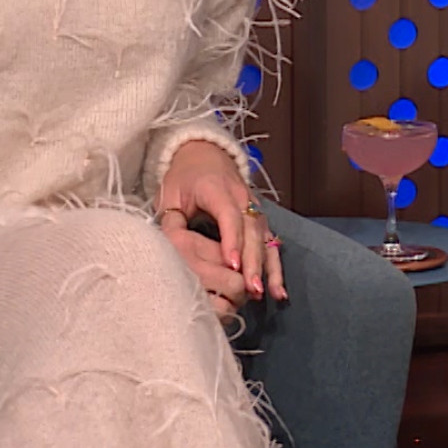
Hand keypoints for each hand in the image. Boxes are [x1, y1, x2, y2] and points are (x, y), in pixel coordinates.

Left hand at [158, 140, 287, 302]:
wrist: (203, 154)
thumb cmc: (184, 177)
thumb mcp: (170, 194)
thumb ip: (170, 221)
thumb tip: (170, 251)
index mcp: (217, 188)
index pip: (229, 215)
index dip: (232, 241)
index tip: (231, 266)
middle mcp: (242, 197)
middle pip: (252, 231)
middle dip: (253, 261)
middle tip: (250, 287)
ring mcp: (254, 208)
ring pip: (265, 238)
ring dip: (267, 266)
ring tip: (267, 292)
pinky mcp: (260, 219)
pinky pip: (271, 242)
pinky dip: (275, 266)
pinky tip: (278, 289)